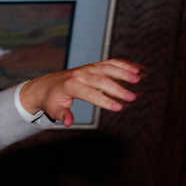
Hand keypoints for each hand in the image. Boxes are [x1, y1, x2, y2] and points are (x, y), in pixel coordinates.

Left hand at [19, 59, 141, 126]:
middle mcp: (81, 75)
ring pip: (108, 68)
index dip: (105, 101)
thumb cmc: (52, 99)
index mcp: (71, 86)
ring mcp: (89, 68)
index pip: (90, 94)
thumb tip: (69, 123)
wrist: (47, 84)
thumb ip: (63, 115)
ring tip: (138, 79)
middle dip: (118, 89)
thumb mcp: (53, 109)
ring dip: (124, 72)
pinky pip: (111, 63)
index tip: (118, 108)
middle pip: (102, 81)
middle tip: (132, 97)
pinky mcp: (94, 66)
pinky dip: (124, 65)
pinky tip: (137, 69)